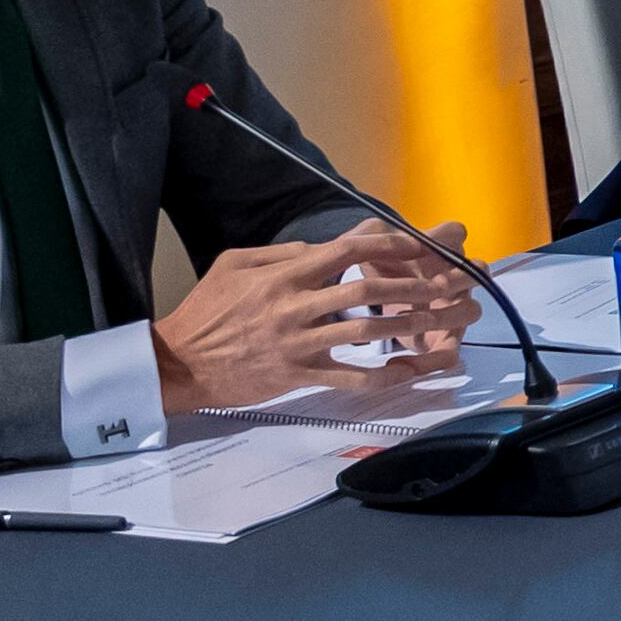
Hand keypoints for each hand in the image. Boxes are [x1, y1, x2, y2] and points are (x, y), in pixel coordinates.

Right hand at [150, 225, 474, 413]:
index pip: (344, 251)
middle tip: (440, 285)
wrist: (179, 363)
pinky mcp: (298, 375)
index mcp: (281, 276)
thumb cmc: (207, 311)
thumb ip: (282, 253)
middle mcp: (293, 307)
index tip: (416, 244)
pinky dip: (382, 374)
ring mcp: (297, 344)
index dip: (386, 246)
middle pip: (363, 290)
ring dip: (405, 325)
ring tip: (435, 320)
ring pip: (363, 331)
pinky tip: (408, 370)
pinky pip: (349, 376)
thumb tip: (324, 245)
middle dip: (407, 286)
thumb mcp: (234, 264)